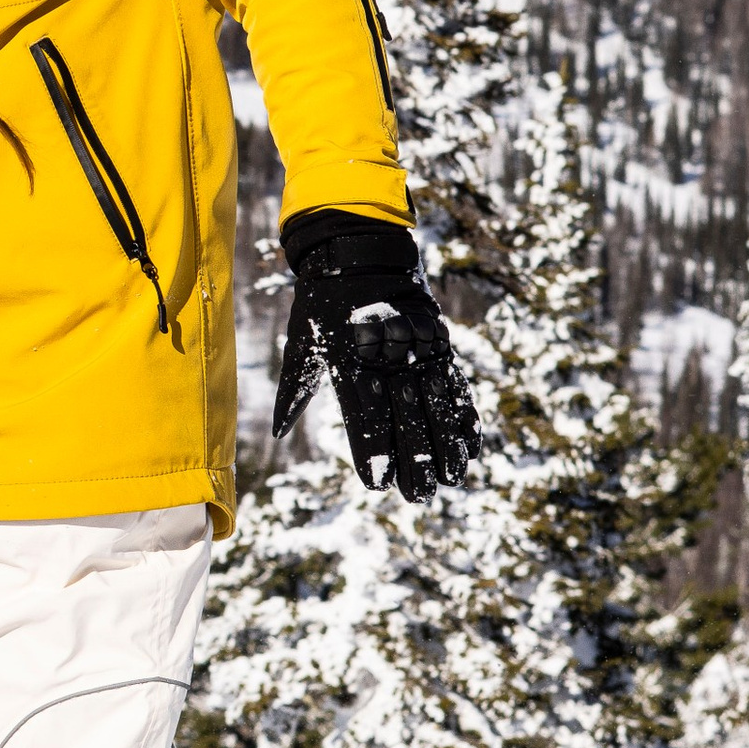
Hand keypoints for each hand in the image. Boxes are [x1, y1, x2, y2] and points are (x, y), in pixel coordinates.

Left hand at [274, 212, 478, 500]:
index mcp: (350, 363)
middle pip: (404, 418)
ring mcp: (415, 351)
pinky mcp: (435, 343)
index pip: (364, 416)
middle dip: (414, 460)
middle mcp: (385, 360)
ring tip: (452, 479)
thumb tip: (277, 432)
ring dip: (445, 445)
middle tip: (421, 497)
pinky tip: (471, 445)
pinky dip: (464, 415)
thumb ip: (294, 391)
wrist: (357, 250)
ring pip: (435, 405)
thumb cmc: (321, 304)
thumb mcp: (302, 344)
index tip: (378, 484)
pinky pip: (454, 384)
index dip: (373, 451)